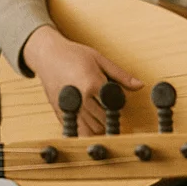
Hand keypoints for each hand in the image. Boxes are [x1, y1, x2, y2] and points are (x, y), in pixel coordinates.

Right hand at [21, 24, 141, 135]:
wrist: (47, 55)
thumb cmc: (72, 54)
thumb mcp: (100, 60)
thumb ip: (121, 75)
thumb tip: (139, 85)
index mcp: (93, 84)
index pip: (114, 107)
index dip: (118, 107)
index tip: (117, 104)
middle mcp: (81, 98)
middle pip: (104, 121)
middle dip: (109, 118)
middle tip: (108, 109)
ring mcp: (69, 107)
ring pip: (91, 130)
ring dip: (98, 126)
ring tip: (99, 115)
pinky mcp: (60, 112)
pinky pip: (76, 130)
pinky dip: (84, 130)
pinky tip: (87, 120)